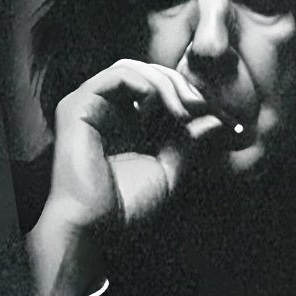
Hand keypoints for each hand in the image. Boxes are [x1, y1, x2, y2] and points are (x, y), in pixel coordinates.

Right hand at [27, 58, 227, 295]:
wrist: (94, 228)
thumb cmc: (125, 206)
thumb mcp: (168, 169)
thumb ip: (187, 142)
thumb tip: (216, 120)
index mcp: (123, 122)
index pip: (157, 88)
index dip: (188, 94)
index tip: (217, 113)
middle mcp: (105, 109)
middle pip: (146, 73)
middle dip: (180, 84)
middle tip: (201, 106)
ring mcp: (90, 105)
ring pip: (133, 68)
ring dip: (166, 83)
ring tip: (184, 110)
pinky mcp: (78, 106)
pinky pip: (117, 75)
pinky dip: (145, 84)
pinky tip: (158, 108)